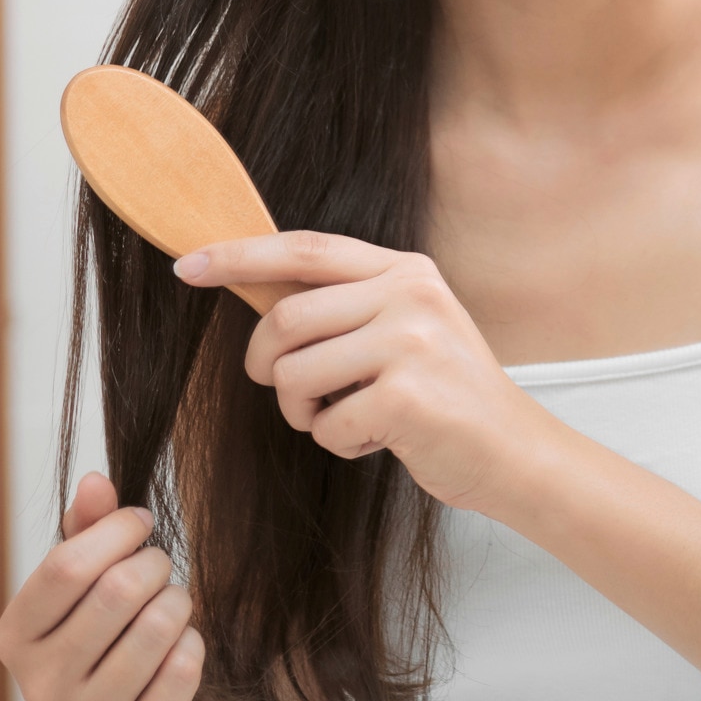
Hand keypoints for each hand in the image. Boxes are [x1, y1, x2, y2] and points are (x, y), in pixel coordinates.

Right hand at [0, 470, 204, 700]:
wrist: (141, 696)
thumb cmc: (109, 620)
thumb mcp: (89, 571)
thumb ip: (89, 524)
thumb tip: (95, 481)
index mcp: (14, 637)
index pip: (65, 568)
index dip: (115, 531)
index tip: (141, 519)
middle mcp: (38, 687)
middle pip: (115, 593)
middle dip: (153, 563)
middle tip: (159, 566)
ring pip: (156, 628)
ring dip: (177, 601)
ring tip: (169, 604)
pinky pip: (183, 669)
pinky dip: (194, 643)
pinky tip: (180, 645)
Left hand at [178, 231, 560, 515]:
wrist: (514, 451)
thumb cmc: (446, 395)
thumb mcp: (407, 327)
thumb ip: (348, 305)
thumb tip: (258, 293)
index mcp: (405, 271)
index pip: (305, 249)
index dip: (239, 256)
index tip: (186, 265)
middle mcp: (410, 295)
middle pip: (286, 318)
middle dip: (265, 363)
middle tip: (291, 394)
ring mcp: (411, 343)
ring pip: (293, 374)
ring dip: (302, 411)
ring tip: (343, 418)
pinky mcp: (407, 397)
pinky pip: (325, 425)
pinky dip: (338, 444)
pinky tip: (378, 440)